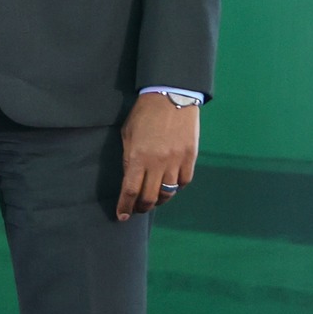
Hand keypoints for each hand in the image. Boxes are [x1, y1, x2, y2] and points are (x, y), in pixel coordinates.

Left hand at [117, 92, 198, 219]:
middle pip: (150, 197)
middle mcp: (158, 163)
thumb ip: (129, 158)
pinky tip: (169, 186)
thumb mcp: (128, 135)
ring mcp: (176, 162)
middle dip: (141, 208)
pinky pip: (183, 182)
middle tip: (137, 210)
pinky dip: (176, 188)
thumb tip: (130, 178)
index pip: (130, 190)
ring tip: (152, 200)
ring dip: (159, 200)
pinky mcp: (191, 158)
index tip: (121, 216)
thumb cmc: (144, 114)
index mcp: (138, 157)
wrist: (171, 97)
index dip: (125, 206)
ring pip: (168, 193)